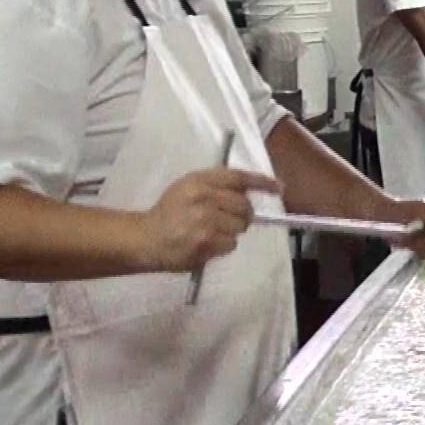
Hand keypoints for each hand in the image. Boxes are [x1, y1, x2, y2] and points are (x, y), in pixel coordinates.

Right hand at [140, 168, 280, 271]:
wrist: (145, 239)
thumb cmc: (169, 213)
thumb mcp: (188, 188)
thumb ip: (216, 186)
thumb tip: (249, 192)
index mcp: (200, 180)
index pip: (239, 178)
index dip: (262, 182)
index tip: (279, 188)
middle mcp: (204, 197)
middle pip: (245, 206)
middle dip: (242, 215)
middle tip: (227, 220)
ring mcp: (206, 220)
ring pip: (240, 226)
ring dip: (231, 232)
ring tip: (210, 232)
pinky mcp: (206, 242)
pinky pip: (231, 244)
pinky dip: (223, 246)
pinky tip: (206, 244)